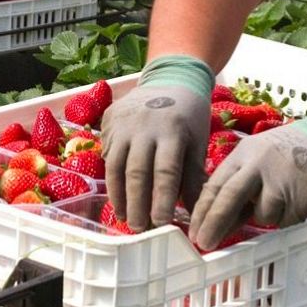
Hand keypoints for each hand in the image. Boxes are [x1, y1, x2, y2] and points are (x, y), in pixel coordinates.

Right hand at [102, 55, 214, 230]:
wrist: (170, 78)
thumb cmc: (189, 116)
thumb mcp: (198, 142)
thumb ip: (194, 176)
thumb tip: (193, 213)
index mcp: (173, 131)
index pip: (165, 171)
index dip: (161, 199)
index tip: (161, 223)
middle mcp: (145, 127)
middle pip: (137, 172)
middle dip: (137, 203)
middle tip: (139, 228)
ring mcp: (123, 124)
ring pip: (116, 166)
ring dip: (119, 196)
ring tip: (125, 218)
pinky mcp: (109, 122)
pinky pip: (108, 155)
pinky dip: (111, 179)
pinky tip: (117, 197)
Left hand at [188, 109, 306, 249]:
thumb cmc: (295, 151)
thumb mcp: (261, 158)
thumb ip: (241, 185)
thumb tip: (219, 222)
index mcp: (244, 153)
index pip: (215, 184)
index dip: (202, 211)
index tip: (194, 231)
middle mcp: (259, 163)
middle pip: (228, 198)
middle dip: (214, 224)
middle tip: (204, 244)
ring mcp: (281, 178)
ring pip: (262, 215)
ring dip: (268, 215)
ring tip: (285, 196)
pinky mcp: (302, 194)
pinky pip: (286, 220)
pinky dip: (289, 217)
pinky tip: (300, 198)